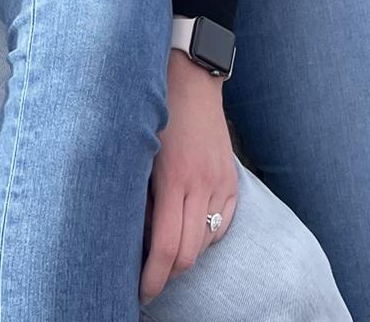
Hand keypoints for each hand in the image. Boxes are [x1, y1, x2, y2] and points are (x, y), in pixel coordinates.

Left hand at [139, 55, 237, 300]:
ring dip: (186, 253)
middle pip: (189, 255)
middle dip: (168, 274)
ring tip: (165, 246)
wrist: (190, 76)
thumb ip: (140, 197)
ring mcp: (222, 182)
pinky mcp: (233, 179)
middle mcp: (203, 184)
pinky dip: (204, 234)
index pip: (167, 248)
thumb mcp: (138, 152)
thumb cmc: (156, 111)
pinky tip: (188, 225)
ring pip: (206, 242)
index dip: (152, 279)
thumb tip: (136, 238)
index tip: (140, 292)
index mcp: (175, 179)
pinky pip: (222, 224)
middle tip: (149, 278)